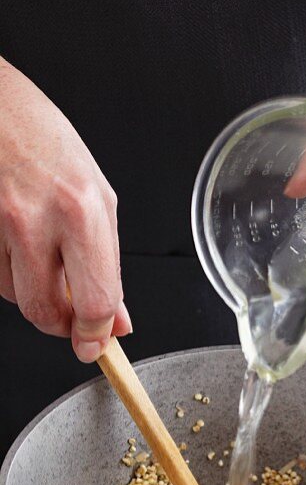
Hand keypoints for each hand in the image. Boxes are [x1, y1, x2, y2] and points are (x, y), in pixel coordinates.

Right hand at [0, 59, 130, 359]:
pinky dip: (7, 273)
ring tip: (41, 255)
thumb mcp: (96, 197)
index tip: (96, 345)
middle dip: (62, 325)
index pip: (94, 299)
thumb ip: (109, 263)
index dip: (95, 334)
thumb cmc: (44, 139)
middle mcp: (35, 219)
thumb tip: (117, 320)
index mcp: (81, 210)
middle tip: (72, 317)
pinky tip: (14, 241)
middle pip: (46, 312)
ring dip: (32, 293)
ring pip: (14, 297)